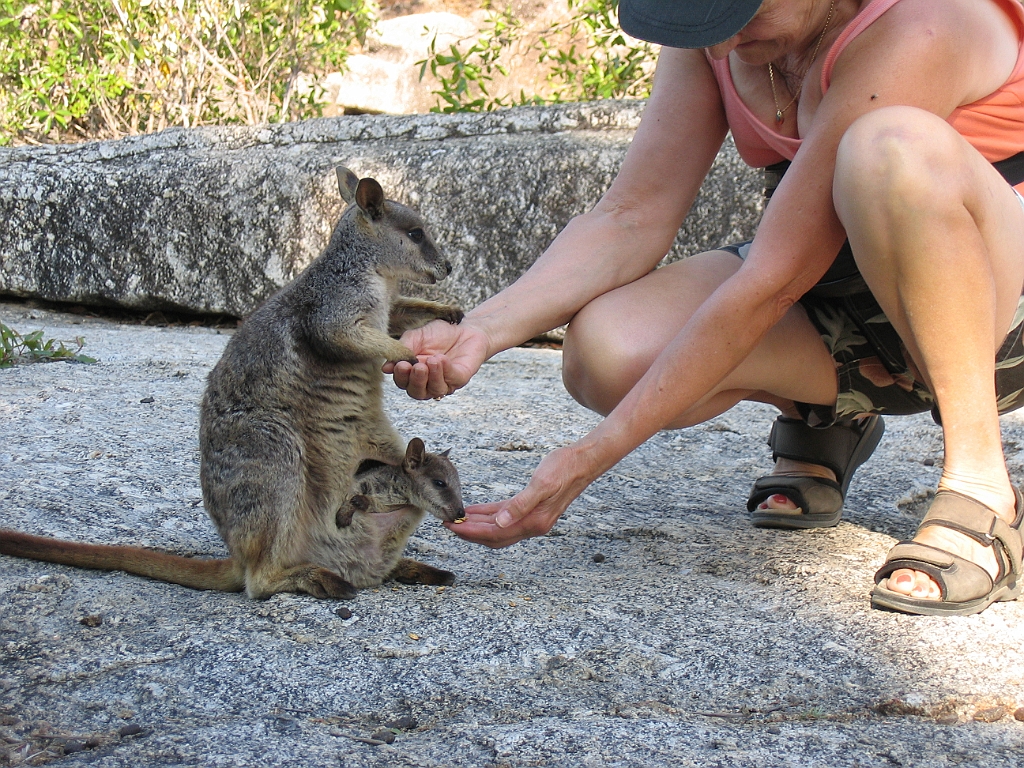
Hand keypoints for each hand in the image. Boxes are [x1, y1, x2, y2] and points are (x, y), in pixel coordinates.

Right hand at [383, 319, 489, 399]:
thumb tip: (386, 368)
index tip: (400, 365)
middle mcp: (428, 382)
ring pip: (435, 390)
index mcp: (413, 373)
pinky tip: (441, 359)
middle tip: (417, 367)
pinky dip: (446, 370)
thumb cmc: (438, 333)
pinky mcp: (460, 379)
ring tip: (432, 360)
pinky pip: (452, 380)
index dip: (401, 377)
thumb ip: (403, 350)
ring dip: (432, 377)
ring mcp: (445, 383)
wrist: (464, 327)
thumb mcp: (416, 337)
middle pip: (417, 392)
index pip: (403, 383)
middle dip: (416, 381)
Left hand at [445, 445, 597, 547]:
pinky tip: (475, 511)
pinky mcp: (532, 508)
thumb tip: (499, 523)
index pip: (495, 533)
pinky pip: (505, 517)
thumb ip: (520, 505)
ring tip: (456, 519)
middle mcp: (533, 525)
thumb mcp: (542, 484)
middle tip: (447, 524)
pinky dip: (488, 516)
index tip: (451, 526)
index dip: (471, 531)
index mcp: (534, 521)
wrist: (584, 461)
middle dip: (470, 532)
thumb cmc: (565, 468)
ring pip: (498, 529)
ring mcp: (533, 518)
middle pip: (494, 536)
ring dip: (477, 525)